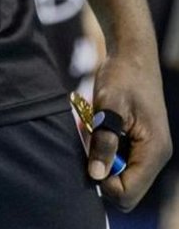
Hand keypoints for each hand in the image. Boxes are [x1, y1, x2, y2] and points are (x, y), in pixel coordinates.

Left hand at [87, 48, 171, 209]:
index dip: (105, 183)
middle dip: (104, 172)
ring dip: (104, 158)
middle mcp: (157, 155)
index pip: (128, 193)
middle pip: (127, 189)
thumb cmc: (121, 75)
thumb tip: (96, 176)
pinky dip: (108, 149)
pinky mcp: (142, 142)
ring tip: (93, 131)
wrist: (132, 53)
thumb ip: (104, 142)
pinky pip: (123, 160)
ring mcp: (151, 149)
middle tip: (89, 143)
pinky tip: (99, 128)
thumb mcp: (109, 106)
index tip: (89, 158)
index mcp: (153, 151)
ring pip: (124, 175)